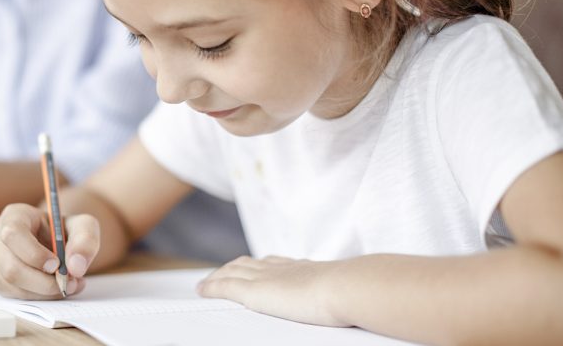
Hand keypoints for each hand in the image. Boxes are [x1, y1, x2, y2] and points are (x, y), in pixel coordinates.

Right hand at [0, 203, 99, 299]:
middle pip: (11, 267)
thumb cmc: (64, 230)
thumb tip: (75, 267)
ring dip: (44, 292)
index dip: (34, 254)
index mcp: (14, 215)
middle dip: (44, 282)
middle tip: (70, 283)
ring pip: (12, 285)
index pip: (13, 234)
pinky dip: (38, 297)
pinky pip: (14, 295)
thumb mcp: (83, 226)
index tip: (57, 265)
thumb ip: (85, 240)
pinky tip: (54, 287)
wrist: (54, 241)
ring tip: (68, 284)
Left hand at [197, 255, 348, 326]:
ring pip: (232, 272)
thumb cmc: (354, 293)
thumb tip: (361, 299)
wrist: (346, 287)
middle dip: (233, 267)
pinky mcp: (254, 292)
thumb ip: (345, 293)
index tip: (254, 265)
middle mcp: (281, 268)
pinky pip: (224, 287)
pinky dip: (211, 287)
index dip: (261, 264)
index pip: (275, 262)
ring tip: (208, 283)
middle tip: (223, 272)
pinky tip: (201, 290)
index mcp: (302, 268)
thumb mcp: (348, 291)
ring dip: (218, 276)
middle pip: (249, 263)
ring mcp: (266, 278)